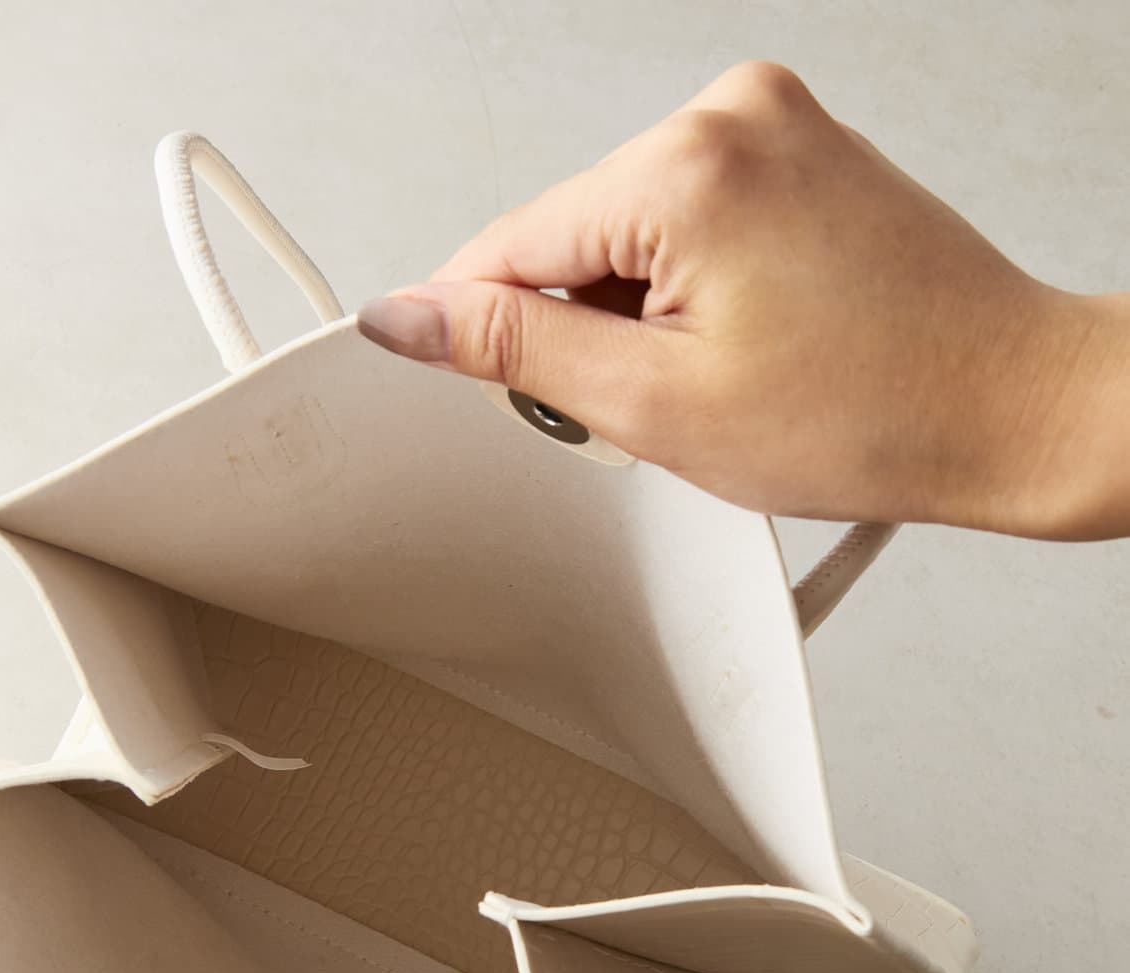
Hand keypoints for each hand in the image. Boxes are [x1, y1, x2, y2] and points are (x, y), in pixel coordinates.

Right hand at [357, 62, 1129, 539]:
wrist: (1005, 407)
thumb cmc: (870, 415)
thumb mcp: (657, 404)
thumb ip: (517, 349)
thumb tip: (412, 315)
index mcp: (687, 163)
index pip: (512, 241)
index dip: (476, 327)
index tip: (469, 385)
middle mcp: (732, 112)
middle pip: (573, 233)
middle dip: (582, 329)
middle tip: (649, 410)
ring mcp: (774, 122)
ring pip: (630, 232)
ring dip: (637, 315)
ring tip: (718, 381)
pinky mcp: (801, 149)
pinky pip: (691, 220)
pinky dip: (688, 290)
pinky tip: (742, 346)